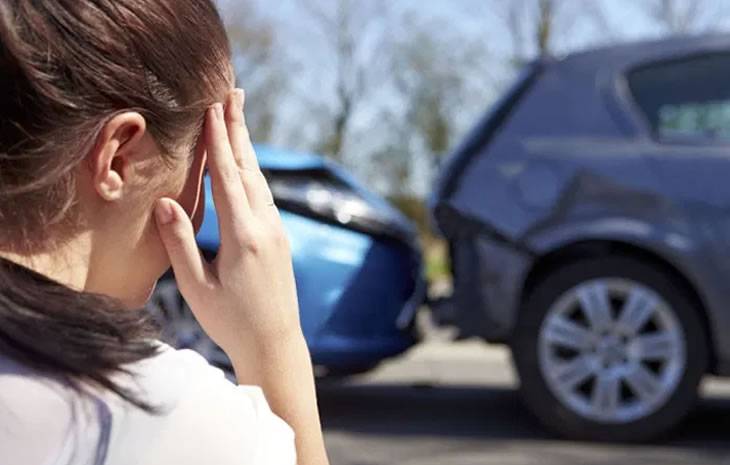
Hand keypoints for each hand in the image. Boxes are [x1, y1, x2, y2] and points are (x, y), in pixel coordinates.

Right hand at [154, 89, 300, 357]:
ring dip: (247, 146)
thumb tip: (164, 201)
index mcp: (243, 237)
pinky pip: (264, 196)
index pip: (228, 177)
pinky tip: (247, 163)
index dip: (218, 141)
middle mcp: (266, 227)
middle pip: (249, 168)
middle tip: (234, 92)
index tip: (212, 107)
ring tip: (238, 116)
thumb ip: (180, 242)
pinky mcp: (279, 239)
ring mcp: (277, 232)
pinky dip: (252, 172)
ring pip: (260, 180)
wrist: (275, 344)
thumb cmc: (230, 322)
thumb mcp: (197, 287)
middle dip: (238, 129)